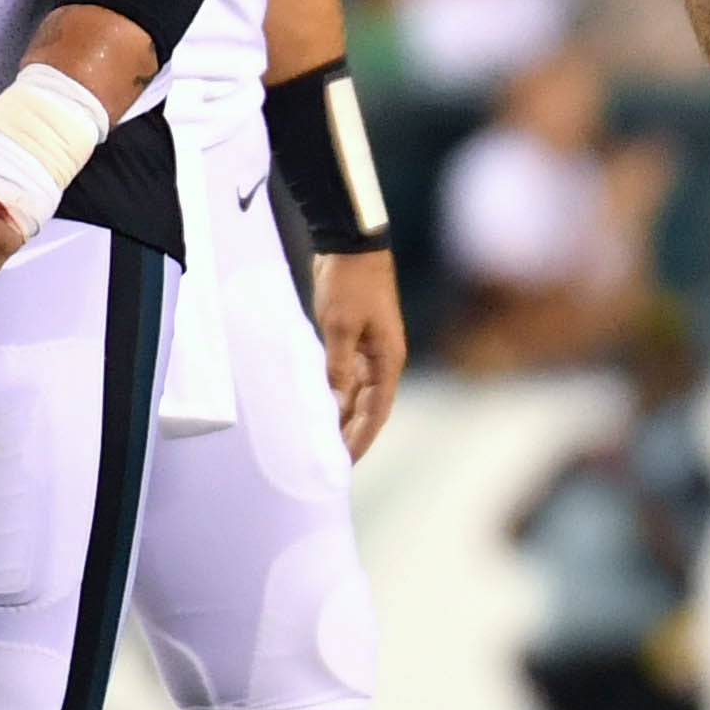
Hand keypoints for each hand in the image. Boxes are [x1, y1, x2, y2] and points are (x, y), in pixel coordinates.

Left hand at [313, 246, 405, 454]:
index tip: (346, 463)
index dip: (363, 438)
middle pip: (370, 407)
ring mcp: (370, 349)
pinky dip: (336, 394)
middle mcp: (383, 360)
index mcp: (388, 360)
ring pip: (358, 393)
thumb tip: (335, 401)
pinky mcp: (356, 339)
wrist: (352, 246)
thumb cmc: (350, 285)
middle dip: (353, 434)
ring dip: (343, 416)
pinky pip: (348, 376)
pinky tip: (321, 406)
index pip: (378, 410)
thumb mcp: (340, 327)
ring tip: (323, 441)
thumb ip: (338, 366)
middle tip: (331, 461)